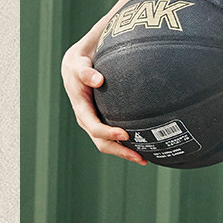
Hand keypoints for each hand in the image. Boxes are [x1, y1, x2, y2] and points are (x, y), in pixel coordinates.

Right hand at [61, 41, 147, 164]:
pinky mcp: (104, 120)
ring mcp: (96, 122)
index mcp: (82, 109)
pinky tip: (144, 145)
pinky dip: (128, 143)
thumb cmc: (79, 63)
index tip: (125, 134)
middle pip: (103, 143)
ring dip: (126, 152)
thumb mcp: (78, 64)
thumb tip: (98, 80)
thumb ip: (86, 72)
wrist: (77, 66)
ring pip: (110, 144)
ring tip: (145, 158)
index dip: (108, 133)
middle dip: (121, 152)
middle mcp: (88, 120)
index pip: (94, 127)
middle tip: (140, 157)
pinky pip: (116, 137)